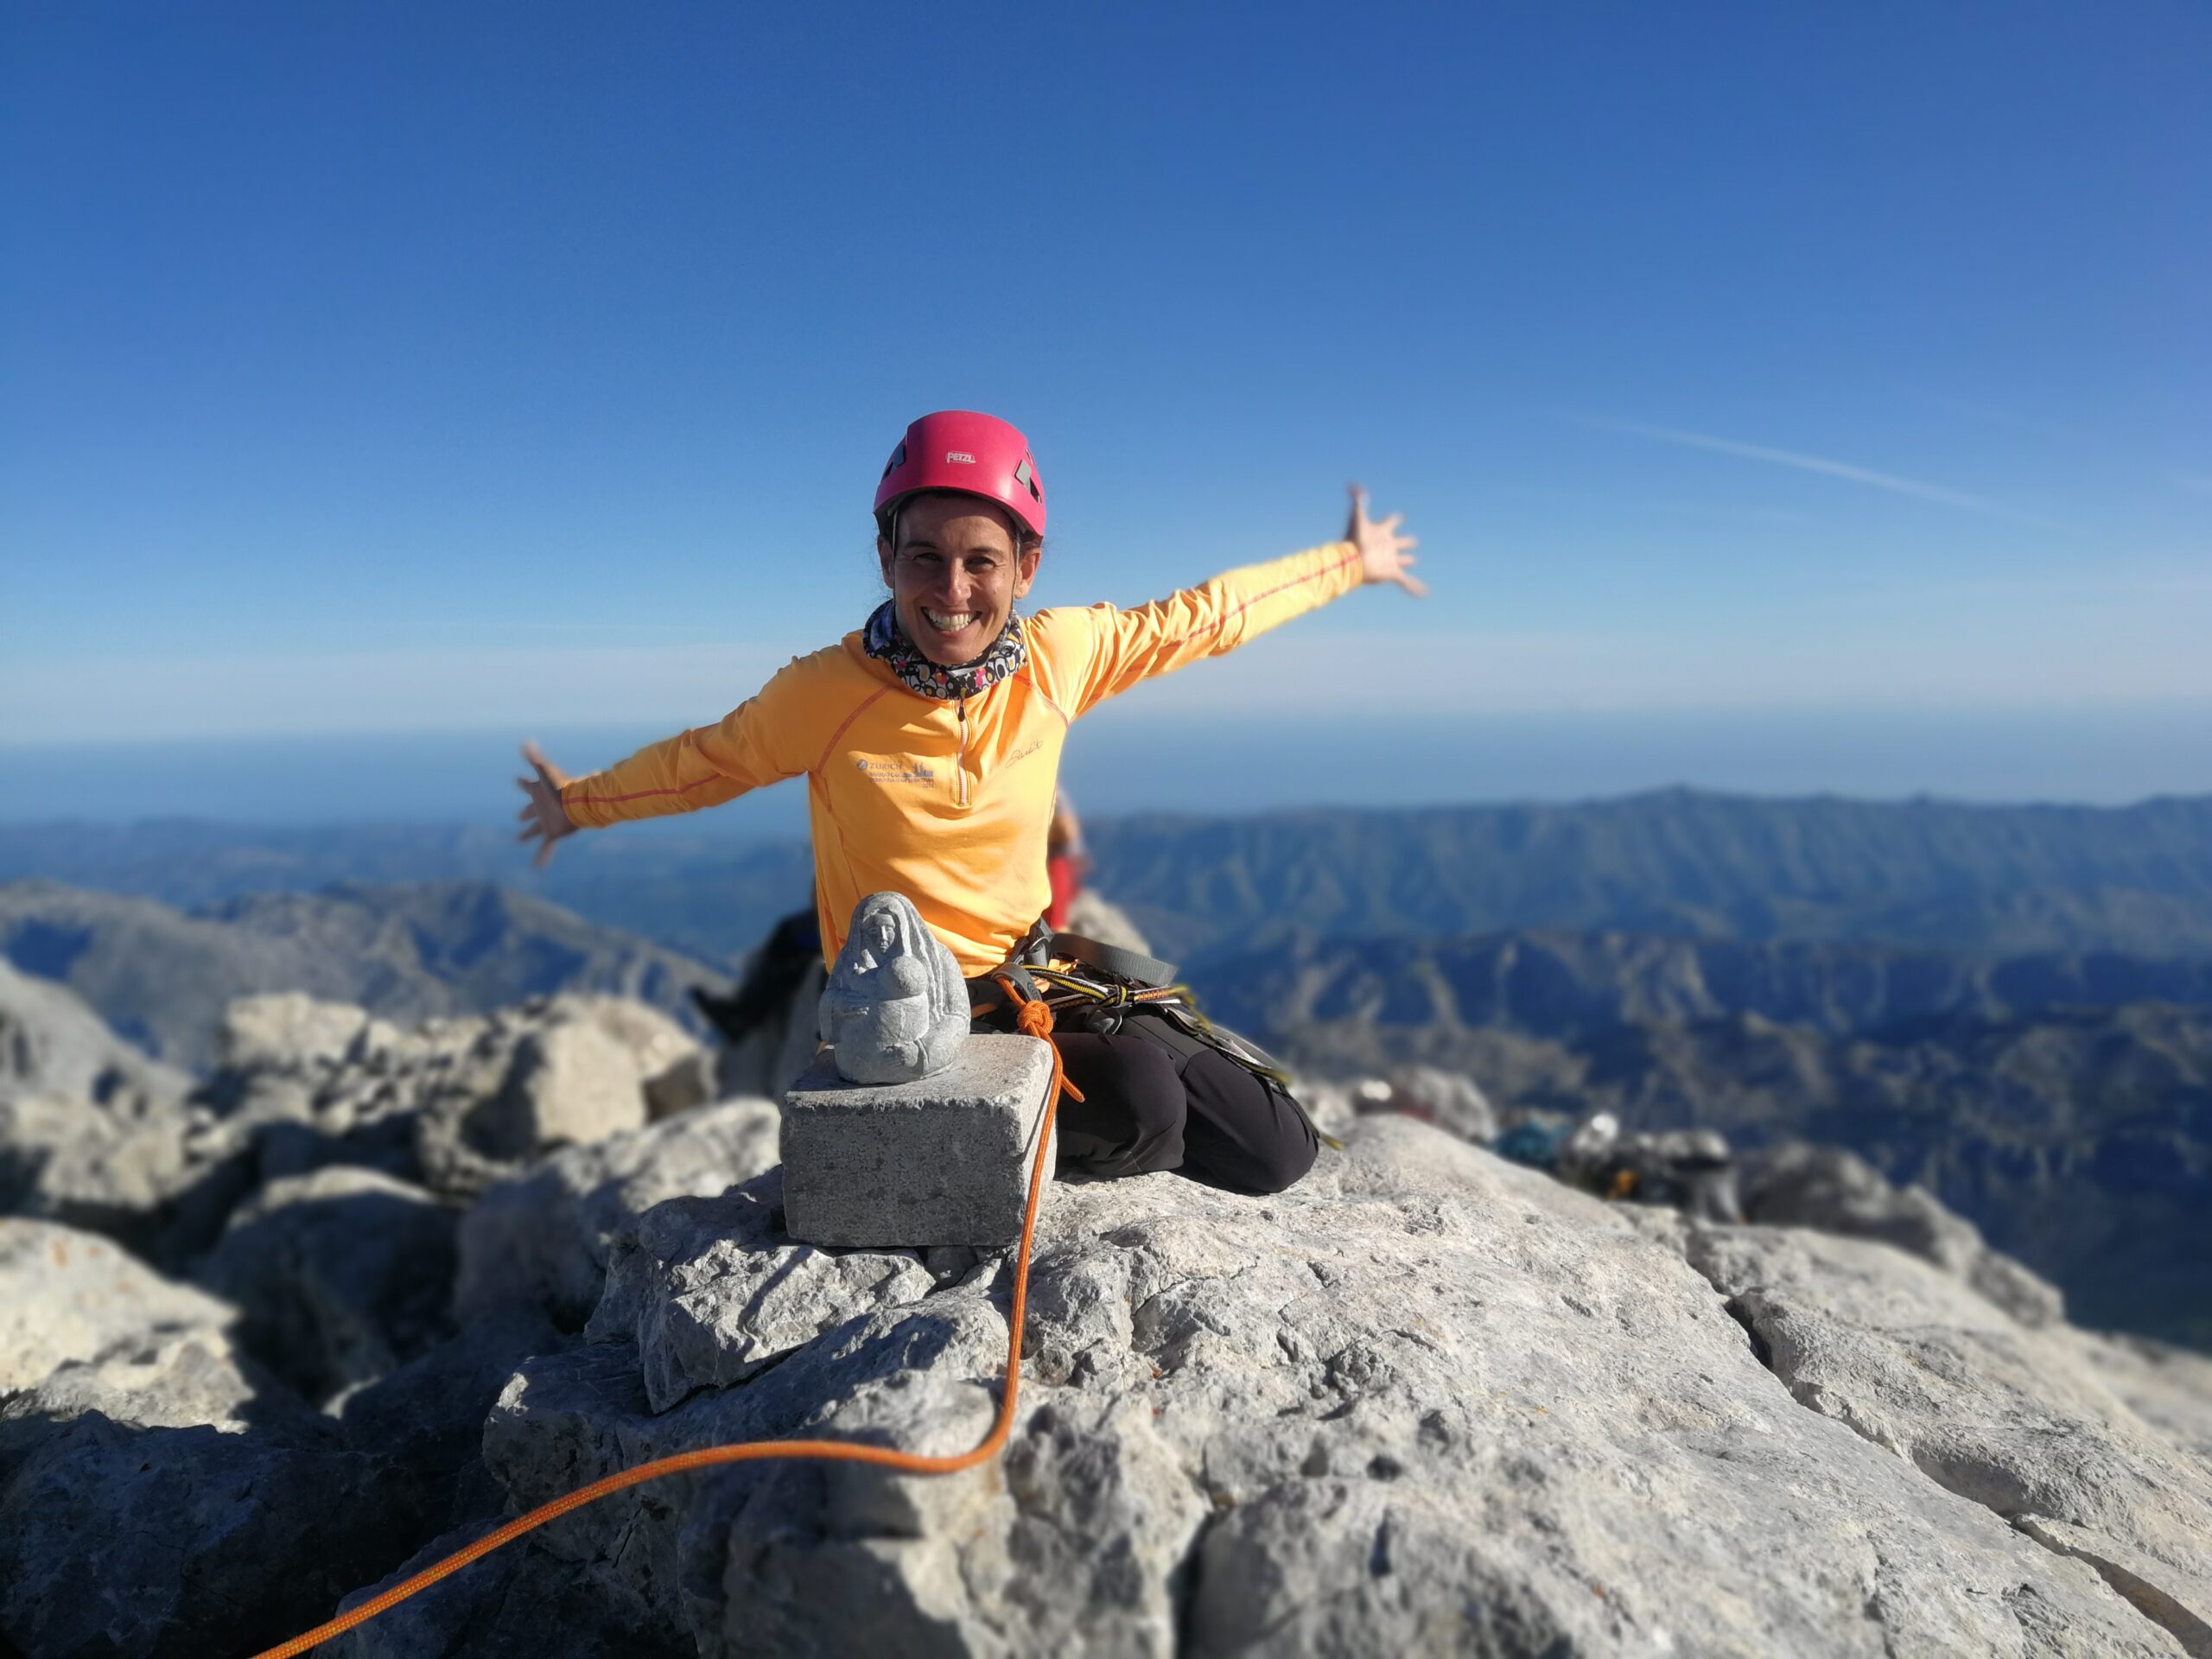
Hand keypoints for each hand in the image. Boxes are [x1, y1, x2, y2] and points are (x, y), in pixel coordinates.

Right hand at [514, 740, 575, 868]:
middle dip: (525, 812)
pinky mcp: (553, 833)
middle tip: (519, 816)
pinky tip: (537, 866)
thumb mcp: (547, 772)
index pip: (527, 785)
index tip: (518, 779)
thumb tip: (526, 741)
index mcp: (539, 791)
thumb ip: (535, 757)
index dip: (522, 782)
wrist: (582, 805)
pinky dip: (541, 856)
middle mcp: (542, 807)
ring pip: (535, 829)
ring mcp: (548, 821)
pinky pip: (546, 847)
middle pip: (531, 809)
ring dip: (527, 834)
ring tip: (519, 840)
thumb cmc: (563, 788)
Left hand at [1345, 485, 1425, 597]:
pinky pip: (1405, 582)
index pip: (1390, 522)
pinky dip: (1415, 588)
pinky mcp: (1391, 573)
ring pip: (1403, 560)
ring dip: (1407, 560)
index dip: (1395, 519)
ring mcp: (1390, 560)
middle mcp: (1387, 546)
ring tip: (1412, 560)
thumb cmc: (1354, 540)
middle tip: (1413, 541)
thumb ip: (1357, 501)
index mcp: (1381, 532)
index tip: (1399, 517)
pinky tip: (1424, 594)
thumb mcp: (1357, 518)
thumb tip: (1356, 487)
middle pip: (1400, 542)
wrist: (1351, 561)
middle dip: (1406, 542)